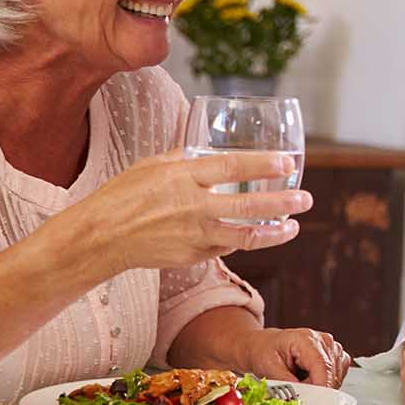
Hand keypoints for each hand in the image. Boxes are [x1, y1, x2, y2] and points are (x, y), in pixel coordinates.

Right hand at [57, 149, 311, 278]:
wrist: (99, 238)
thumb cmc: (123, 196)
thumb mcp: (152, 165)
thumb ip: (186, 158)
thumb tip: (212, 149)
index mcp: (182, 177)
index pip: (232, 167)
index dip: (264, 165)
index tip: (287, 162)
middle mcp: (192, 206)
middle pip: (247, 205)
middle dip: (282, 202)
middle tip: (305, 198)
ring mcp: (194, 234)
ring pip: (245, 235)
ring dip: (275, 232)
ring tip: (294, 225)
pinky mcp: (192, 256)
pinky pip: (226, 247)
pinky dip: (245, 241)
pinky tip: (261, 235)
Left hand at [236, 327, 350, 387]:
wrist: (266, 344)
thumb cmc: (266, 351)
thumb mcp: (268, 367)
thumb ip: (286, 383)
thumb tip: (300, 398)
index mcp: (307, 339)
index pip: (322, 366)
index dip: (320, 388)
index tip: (314, 404)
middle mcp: (324, 341)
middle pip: (331, 375)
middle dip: (315, 390)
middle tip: (295, 389)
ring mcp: (332, 348)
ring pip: (336, 378)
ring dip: (320, 387)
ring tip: (300, 380)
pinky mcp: (336, 357)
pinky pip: (338, 377)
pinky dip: (325, 384)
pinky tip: (310, 379)